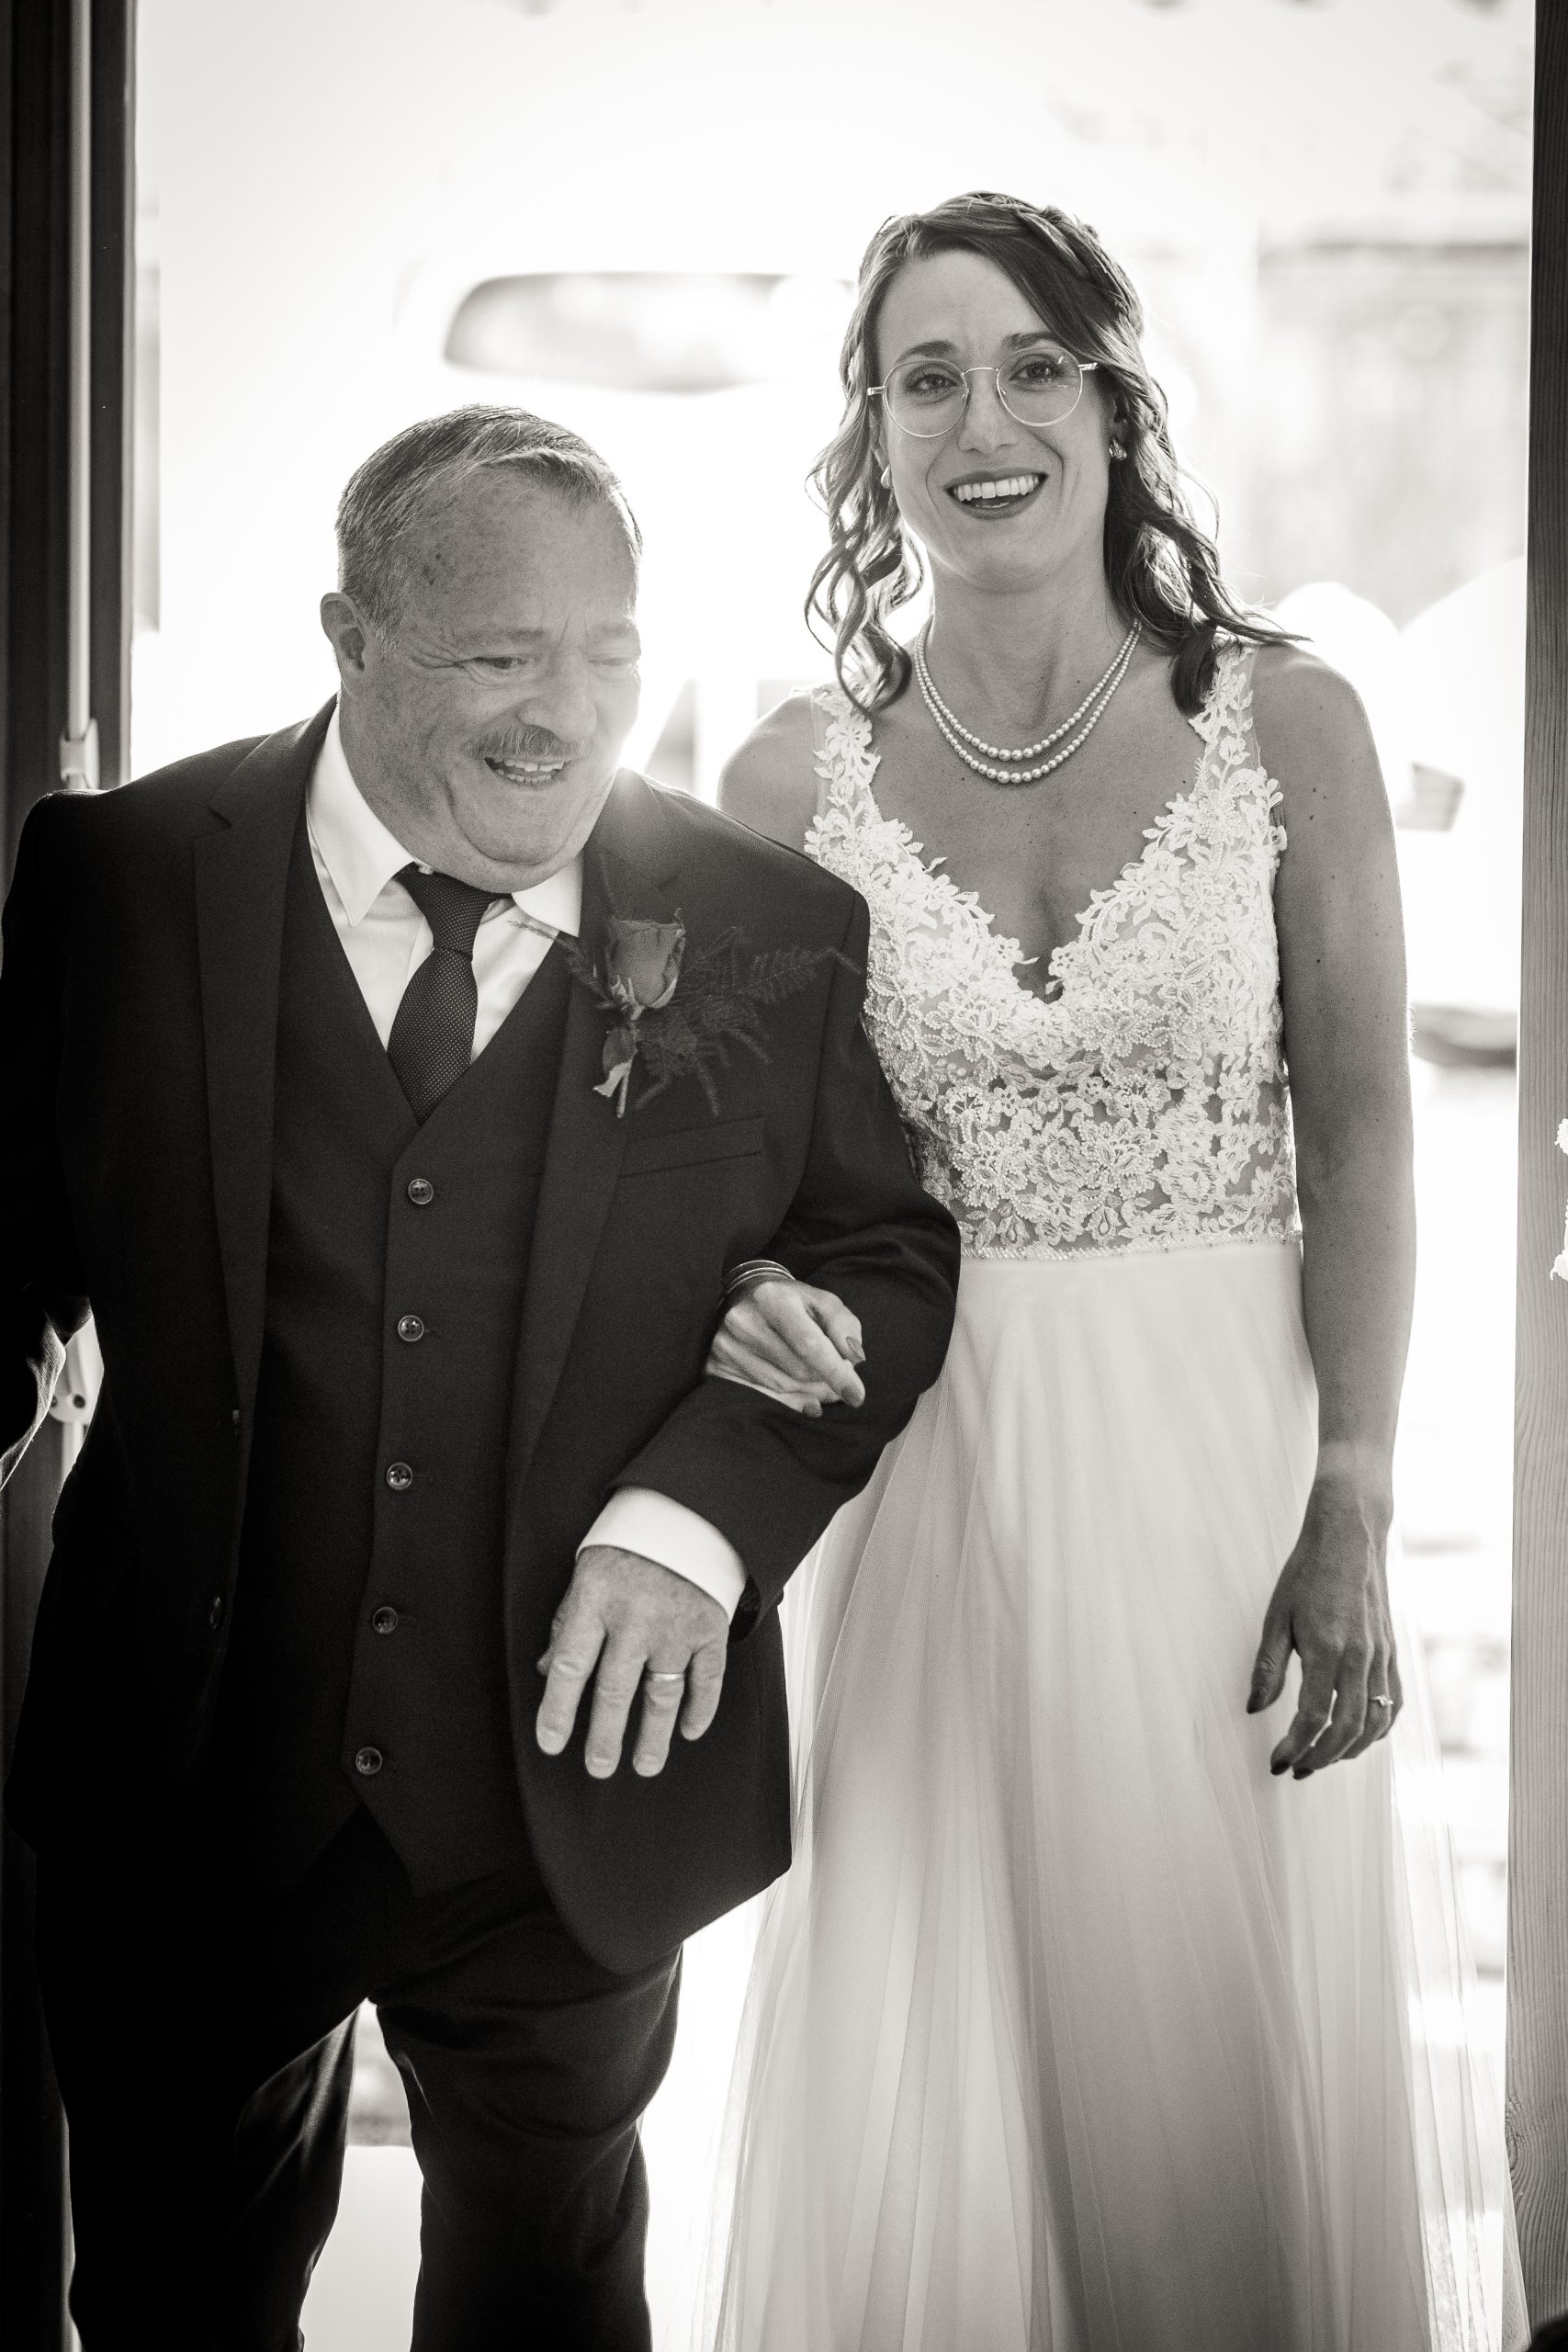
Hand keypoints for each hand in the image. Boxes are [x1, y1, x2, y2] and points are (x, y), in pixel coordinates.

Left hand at [535, 1546, 728, 1778]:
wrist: (686, 1514)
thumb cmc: (628, 1547)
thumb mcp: (586, 1576)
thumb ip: (568, 1623)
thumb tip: (550, 1672)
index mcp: (597, 1601)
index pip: (572, 1665)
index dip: (559, 1709)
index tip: (552, 1743)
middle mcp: (636, 1618)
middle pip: (616, 1691)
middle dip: (605, 1737)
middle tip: (598, 1767)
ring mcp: (676, 1626)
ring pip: (662, 1694)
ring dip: (653, 1736)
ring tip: (645, 1764)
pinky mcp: (710, 1629)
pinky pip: (707, 1680)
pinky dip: (699, 1709)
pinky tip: (688, 1730)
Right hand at [704, 1278, 865, 1416]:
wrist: (743, 1297)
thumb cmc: (791, 1303)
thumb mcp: (822, 1302)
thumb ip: (844, 1325)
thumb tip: (854, 1359)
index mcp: (772, 1298)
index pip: (809, 1345)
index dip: (836, 1373)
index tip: (857, 1396)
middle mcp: (744, 1321)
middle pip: (798, 1371)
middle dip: (825, 1381)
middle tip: (837, 1381)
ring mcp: (725, 1346)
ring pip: (781, 1388)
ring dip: (810, 1394)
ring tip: (821, 1387)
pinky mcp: (715, 1367)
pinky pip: (760, 1398)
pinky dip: (787, 1403)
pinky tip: (804, 1401)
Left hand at [1248, 1468, 1402, 1775]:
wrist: (1349, 1537)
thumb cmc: (1307, 1572)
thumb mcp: (1276, 1616)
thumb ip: (1268, 1666)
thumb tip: (1254, 1708)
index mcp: (1327, 1649)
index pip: (1314, 1717)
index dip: (1295, 1747)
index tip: (1277, 1762)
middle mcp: (1360, 1658)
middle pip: (1347, 1729)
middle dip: (1321, 1758)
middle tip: (1296, 1768)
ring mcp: (1381, 1657)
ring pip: (1376, 1723)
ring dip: (1349, 1750)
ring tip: (1322, 1758)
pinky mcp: (1391, 1652)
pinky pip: (1392, 1704)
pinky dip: (1379, 1729)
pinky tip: (1358, 1736)